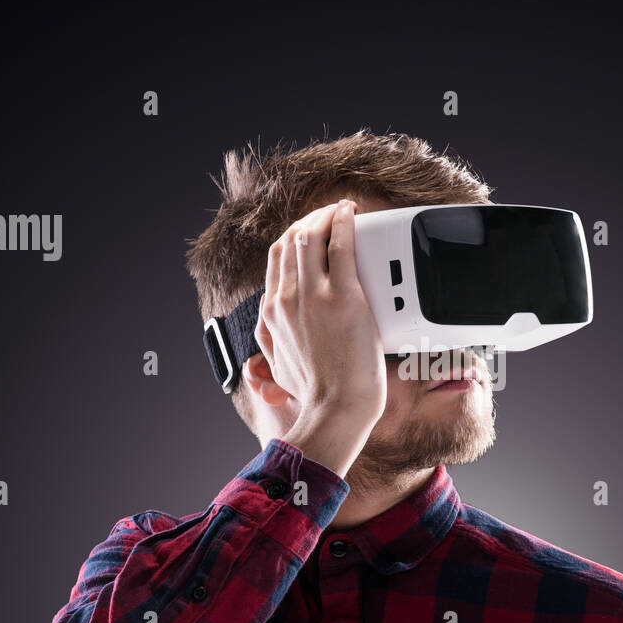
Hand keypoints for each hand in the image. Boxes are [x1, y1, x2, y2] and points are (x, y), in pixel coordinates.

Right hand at [252, 199, 385, 475]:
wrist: (334, 411)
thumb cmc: (316, 395)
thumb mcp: (278, 365)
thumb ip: (272, 341)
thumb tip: (270, 330)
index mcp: (272, 312)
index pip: (276, 258)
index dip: (293, 237)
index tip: (309, 233)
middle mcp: (286, 298)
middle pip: (291, 240)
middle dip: (310, 220)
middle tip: (329, 217)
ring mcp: (313, 295)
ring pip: (311, 236)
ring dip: (326, 216)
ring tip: (343, 212)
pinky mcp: (343, 296)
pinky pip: (340, 244)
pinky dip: (344, 222)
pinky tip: (351, 214)